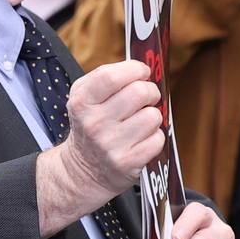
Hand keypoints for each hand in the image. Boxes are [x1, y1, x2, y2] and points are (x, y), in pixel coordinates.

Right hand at [36, 60, 163, 232]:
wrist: (82, 170)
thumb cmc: (92, 125)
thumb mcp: (85, 98)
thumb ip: (108, 78)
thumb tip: (144, 68)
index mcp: (82, 101)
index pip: (112, 76)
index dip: (135, 69)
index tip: (142, 72)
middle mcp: (94, 123)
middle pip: (140, 92)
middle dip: (150, 91)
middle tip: (146, 97)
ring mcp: (110, 144)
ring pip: (153, 116)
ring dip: (152, 116)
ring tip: (141, 121)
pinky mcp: (127, 162)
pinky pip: (158, 139)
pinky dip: (155, 137)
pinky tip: (142, 139)